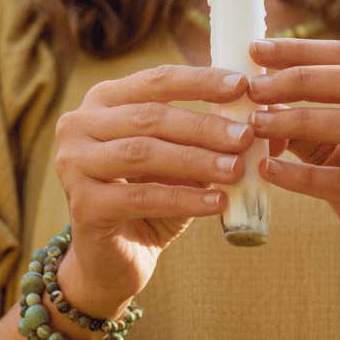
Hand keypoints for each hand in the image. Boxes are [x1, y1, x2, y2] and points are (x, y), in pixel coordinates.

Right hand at [50, 65, 255, 315]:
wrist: (115, 259)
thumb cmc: (152, 199)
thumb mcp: (181, 162)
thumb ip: (210, 138)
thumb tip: (265, 121)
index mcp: (103, 100)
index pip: (156, 81)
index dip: (200, 82)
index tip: (242, 86)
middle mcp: (79, 125)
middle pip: (150, 117)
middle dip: (204, 126)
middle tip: (246, 136)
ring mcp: (73, 164)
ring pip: (144, 153)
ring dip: (197, 160)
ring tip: (237, 168)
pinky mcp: (82, 204)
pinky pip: (141, 197)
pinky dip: (183, 199)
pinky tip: (217, 203)